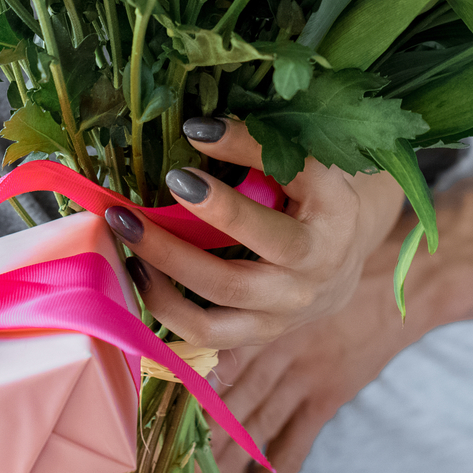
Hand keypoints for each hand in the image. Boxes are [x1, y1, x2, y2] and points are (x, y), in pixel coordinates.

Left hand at [104, 117, 400, 348]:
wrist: (346, 252)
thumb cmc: (319, 197)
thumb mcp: (308, 165)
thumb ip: (258, 148)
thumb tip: (196, 131)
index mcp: (326, 234)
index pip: (268, 219)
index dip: (220, 197)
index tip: (183, 155)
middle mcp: (304, 286)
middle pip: (229, 281)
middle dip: (171, 250)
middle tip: (126, 216)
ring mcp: (279, 319)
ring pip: (211, 320)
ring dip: (159, 288)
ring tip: (126, 250)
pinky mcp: (257, 336)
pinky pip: (207, 341)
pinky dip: (168, 318)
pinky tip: (140, 281)